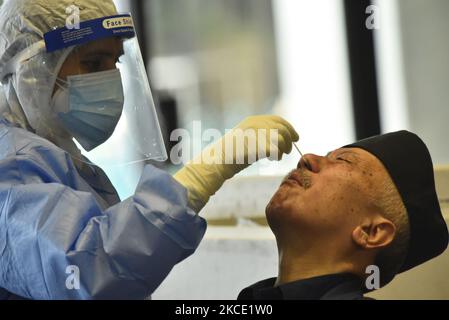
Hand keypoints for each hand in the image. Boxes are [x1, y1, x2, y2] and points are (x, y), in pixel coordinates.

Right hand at [174, 115, 298, 212]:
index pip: (277, 119)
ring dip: (283, 149)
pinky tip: (272, 159)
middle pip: (282, 128)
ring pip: (281, 138)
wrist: (217, 161)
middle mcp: (255, 123)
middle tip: (288, 151)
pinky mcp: (256, 145)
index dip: (289, 128)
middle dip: (289, 139)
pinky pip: (276, 148)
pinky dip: (277, 155)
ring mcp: (256, 133)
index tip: (296, 137)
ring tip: (278, 157)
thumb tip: (281, 137)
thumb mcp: (247, 138)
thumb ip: (262, 134)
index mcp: (253, 120)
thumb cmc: (231, 154)